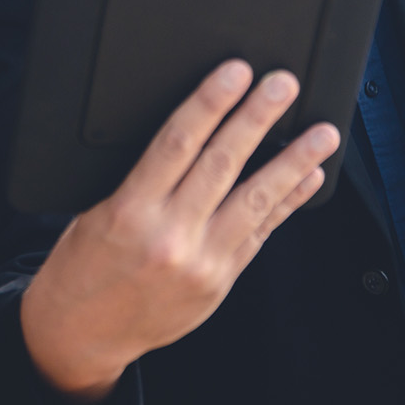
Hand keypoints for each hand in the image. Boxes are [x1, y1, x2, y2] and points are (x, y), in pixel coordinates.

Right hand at [19, 62, 337, 403]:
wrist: (82, 332)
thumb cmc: (84, 263)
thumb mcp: (95, 209)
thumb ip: (141, 178)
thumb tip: (191, 130)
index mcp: (130, 210)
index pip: (177, 143)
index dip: (210, 102)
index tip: (235, 72)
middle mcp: (169, 236)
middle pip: (222, 164)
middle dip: (258, 118)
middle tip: (284, 85)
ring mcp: (201, 262)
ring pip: (255, 201)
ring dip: (293, 162)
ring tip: (322, 134)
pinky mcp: (220, 282)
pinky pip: (261, 234)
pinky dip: (288, 203)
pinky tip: (309, 177)